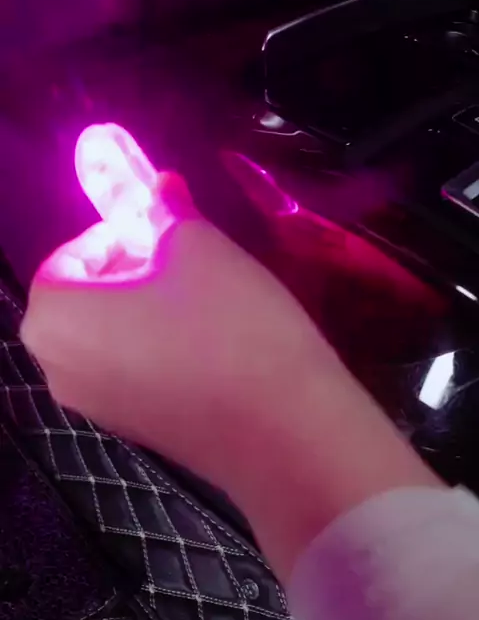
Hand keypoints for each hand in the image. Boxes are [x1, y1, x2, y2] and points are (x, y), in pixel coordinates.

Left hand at [21, 169, 325, 493]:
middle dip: (126, 270)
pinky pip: (127, 372)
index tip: (159, 229)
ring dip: (140, 307)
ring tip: (197, 298)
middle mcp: (57, 370)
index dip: (114, 234)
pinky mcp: (131, 431)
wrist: (282, 433)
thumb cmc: (230, 327)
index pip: (68, 257)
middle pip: (82, 299)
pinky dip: (151, 346)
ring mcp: (94, 408)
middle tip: (180, 257)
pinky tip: (204, 342)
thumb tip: (161, 186)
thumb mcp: (199, 246)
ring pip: (105, 336)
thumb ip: (167, 209)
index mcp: (54, 319)